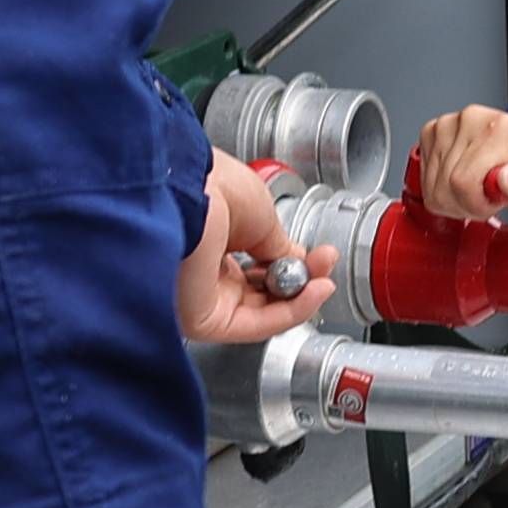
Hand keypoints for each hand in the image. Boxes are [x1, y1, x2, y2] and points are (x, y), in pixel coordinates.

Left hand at [181, 151, 335, 344]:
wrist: (184, 188)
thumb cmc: (207, 183)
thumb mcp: (260, 212)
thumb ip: (280, 244)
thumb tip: (298, 261)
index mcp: (210, 238)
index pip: (257, 266)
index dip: (292, 264)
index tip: (318, 256)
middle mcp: (202, 270)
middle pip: (262, 292)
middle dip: (300, 281)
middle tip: (324, 265)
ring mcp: (201, 295)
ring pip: (262, 312)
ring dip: (301, 299)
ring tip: (323, 281)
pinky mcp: (201, 318)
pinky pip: (254, 325)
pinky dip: (291, 313)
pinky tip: (314, 294)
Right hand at [408, 103, 507, 221]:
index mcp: (500, 130)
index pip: (462, 183)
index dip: (477, 205)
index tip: (497, 201)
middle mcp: (471, 120)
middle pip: (443, 188)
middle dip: (466, 205)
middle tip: (491, 196)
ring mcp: (448, 124)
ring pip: (430, 187)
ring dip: (453, 199)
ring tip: (479, 188)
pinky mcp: (432, 131)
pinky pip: (423, 179)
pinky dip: (441, 188)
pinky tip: (463, 181)